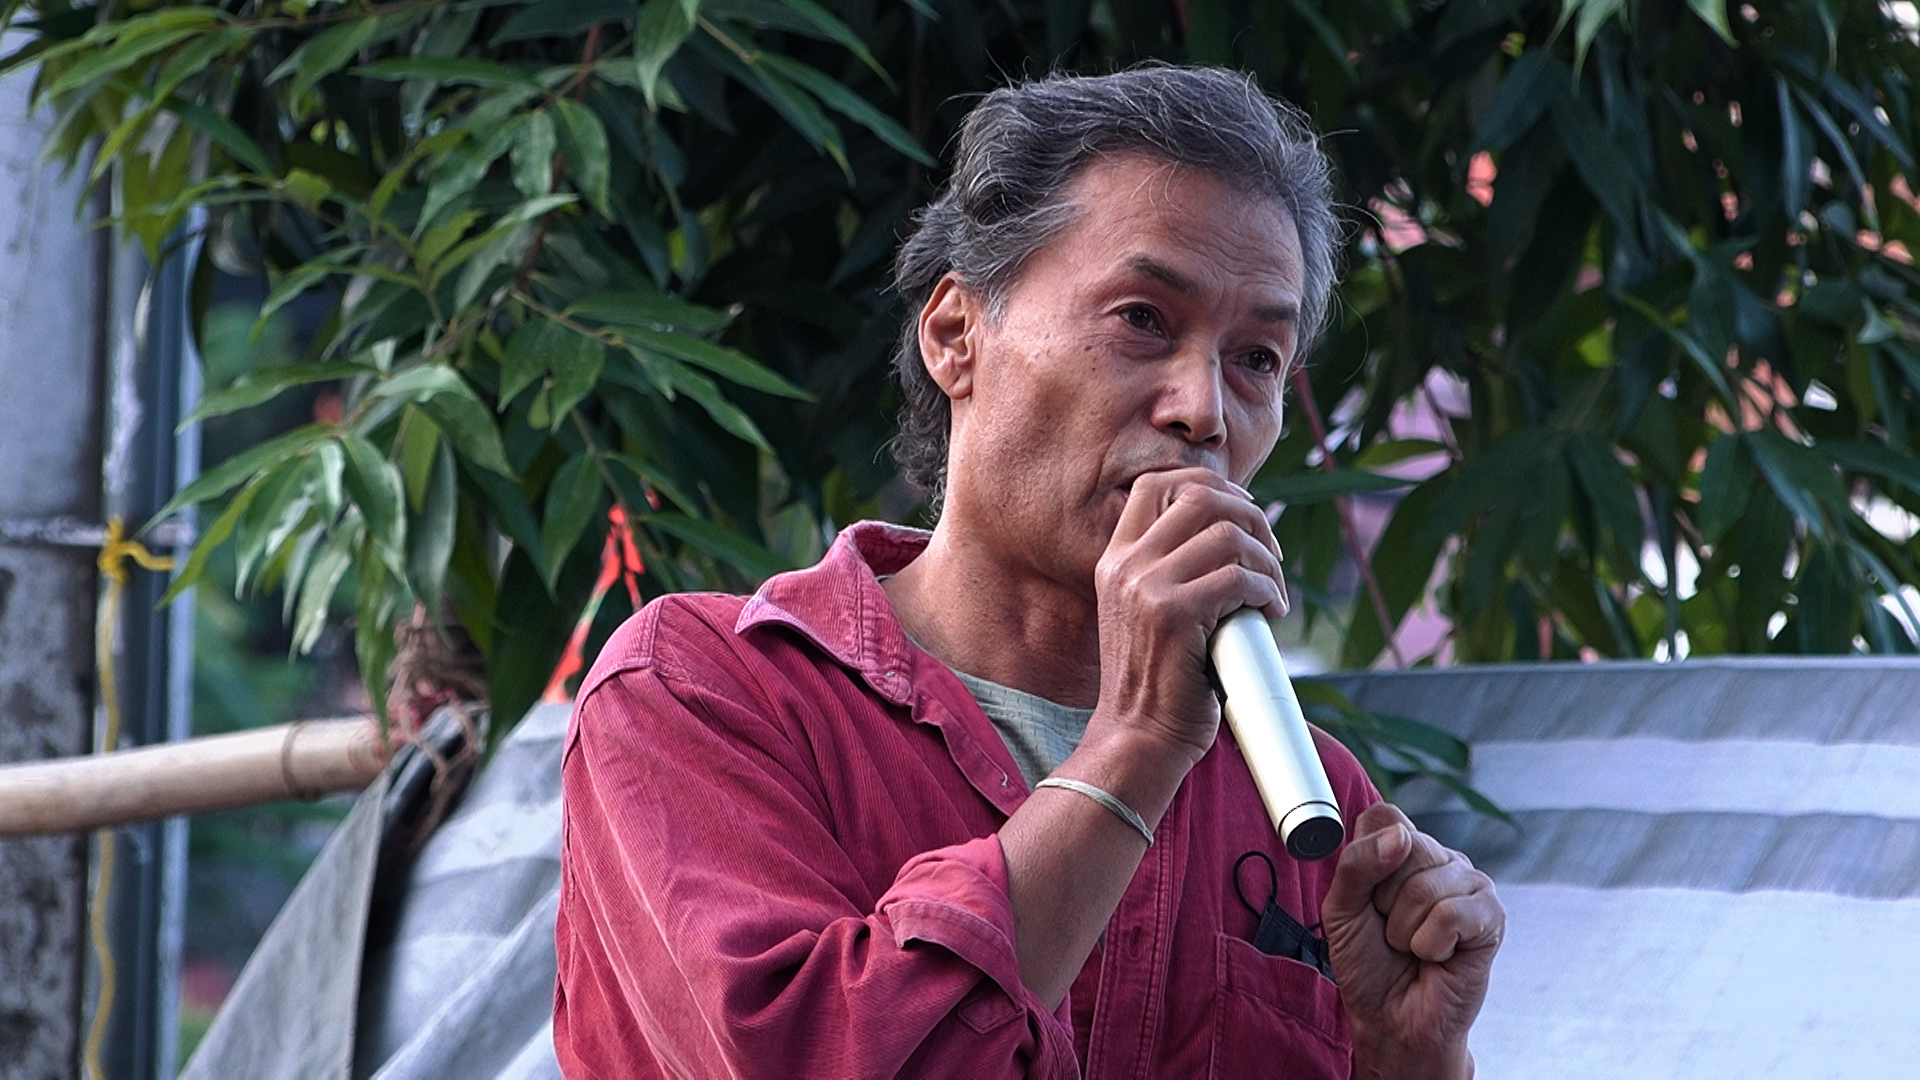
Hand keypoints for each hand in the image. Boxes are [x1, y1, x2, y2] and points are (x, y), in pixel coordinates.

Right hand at [1086, 467, 1285, 769]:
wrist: (1138, 735)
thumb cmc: (1157, 681)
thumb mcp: (1145, 613)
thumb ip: (1171, 571)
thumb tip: (1234, 533)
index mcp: (1115, 559)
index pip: (1156, 484)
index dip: (1208, 485)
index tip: (1241, 514)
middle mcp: (1125, 565)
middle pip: (1200, 496)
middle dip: (1250, 515)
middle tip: (1270, 553)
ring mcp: (1145, 588)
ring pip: (1227, 535)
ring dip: (1266, 560)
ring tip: (1272, 591)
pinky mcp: (1172, 616)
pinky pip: (1238, 578)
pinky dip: (1267, 590)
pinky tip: (1270, 612)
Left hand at [1322, 803, 1502, 1079]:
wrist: (1390, 1019)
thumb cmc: (1367, 963)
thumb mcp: (1341, 909)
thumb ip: (1357, 864)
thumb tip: (1400, 836)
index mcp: (1404, 848)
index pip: (1384, 816)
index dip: (1366, 858)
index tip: (1366, 897)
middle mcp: (1441, 859)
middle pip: (1405, 846)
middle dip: (1383, 901)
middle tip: (1391, 929)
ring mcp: (1470, 884)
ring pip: (1424, 888)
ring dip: (1404, 931)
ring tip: (1412, 947)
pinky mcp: (1492, 916)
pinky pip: (1451, 916)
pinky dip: (1431, 946)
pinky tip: (1437, 957)